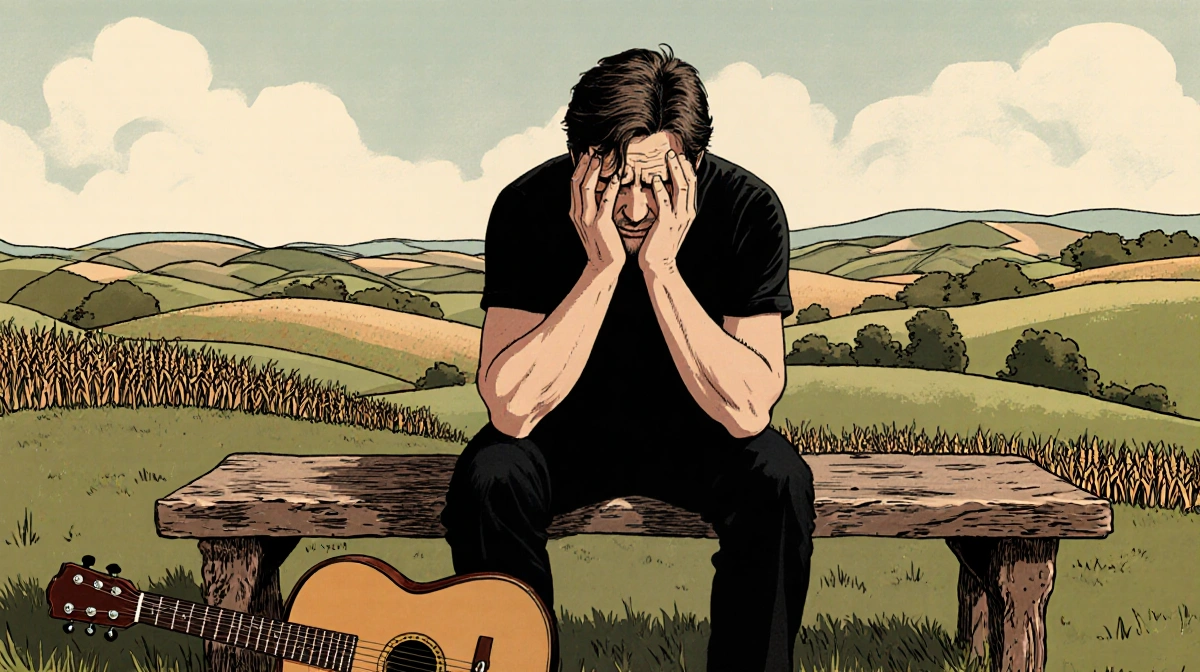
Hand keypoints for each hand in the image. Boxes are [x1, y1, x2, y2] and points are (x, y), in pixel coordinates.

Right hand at [569, 149, 624, 271]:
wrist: (603, 266)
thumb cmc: (603, 244)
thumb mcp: (593, 223)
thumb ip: (593, 207)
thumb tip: (600, 190)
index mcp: (575, 212)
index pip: (574, 184)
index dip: (580, 166)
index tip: (587, 153)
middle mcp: (578, 213)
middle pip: (578, 182)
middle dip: (584, 164)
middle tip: (593, 148)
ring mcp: (587, 219)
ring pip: (587, 188)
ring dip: (594, 171)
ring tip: (601, 157)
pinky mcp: (600, 224)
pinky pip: (605, 202)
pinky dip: (610, 187)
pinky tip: (616, 177)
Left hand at [638, 149, 696, 273]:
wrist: (659, 265)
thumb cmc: (660, 244)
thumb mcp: (668, 222)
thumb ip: (668, 206)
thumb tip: (662, 189)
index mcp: (688, 212)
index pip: (692, 186)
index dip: (688, 169)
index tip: (681, 156)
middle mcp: (687, 213)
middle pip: (689, 183)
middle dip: (682, 165)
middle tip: (673, 152)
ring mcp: (679, 218)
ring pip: (681, 188)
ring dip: (675, 171)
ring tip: (668, 158)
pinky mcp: (667, 223)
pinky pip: (665, 202)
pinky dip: (661, 189)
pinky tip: (655, 178)